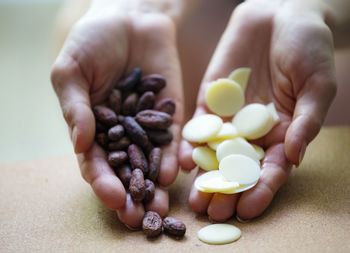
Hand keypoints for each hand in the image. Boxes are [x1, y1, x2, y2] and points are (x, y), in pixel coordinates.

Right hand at [51, 5, 183, 227]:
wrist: (131, 17)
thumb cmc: (93, 40)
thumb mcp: (72, 70)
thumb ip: (75, 107)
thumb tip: (80, 144)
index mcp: (94, 126)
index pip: (96, 162)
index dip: (103, 182)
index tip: (114, 200)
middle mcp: (122, 132)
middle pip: (126, 170)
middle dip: (132, 194)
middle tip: (140, 220)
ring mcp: (148, 125)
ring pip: (150, 161)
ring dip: (154, 185)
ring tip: (159, 207)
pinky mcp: (171, 114)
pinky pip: (173, 139)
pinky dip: (173, 156)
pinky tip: (174, 173)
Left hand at [179, 0, 335, 220]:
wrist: (280, 13)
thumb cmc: (309, 47)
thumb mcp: (317, 85)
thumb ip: (305, 121)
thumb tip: (293, 156)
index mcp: (281, 133)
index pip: (270, 169)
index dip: (260, 190)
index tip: (247, 210)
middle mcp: (252, 131)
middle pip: (238, 167)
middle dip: (227, 190)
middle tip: (213, 212)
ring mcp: (229, 116)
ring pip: (215, 152)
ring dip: (205, 175)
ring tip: (195, 196)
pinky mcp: (210, 100)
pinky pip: (199, 126)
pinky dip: (191, 142)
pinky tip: (183, 159)